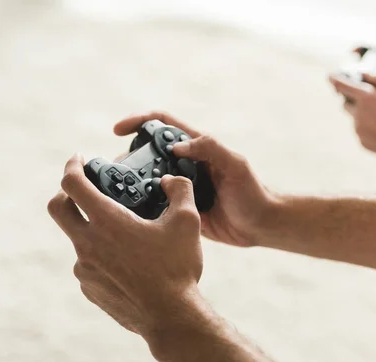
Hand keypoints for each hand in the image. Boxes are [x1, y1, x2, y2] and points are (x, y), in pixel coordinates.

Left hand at [47, 155, 203, 350]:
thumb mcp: (188, 222)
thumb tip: (171, 180)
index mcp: (107, 222)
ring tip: (122, 232)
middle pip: (58, 208)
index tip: (80, 159)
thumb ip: (180, 191)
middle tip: (84, 189)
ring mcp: (85, 268)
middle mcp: (88, 244)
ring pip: (77, 239)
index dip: (72, 165)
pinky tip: (126, 260)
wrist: (170, 317)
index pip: (73, 184)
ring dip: (91, 228)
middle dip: (66, 193)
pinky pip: (87, 263)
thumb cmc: (177, 268)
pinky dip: (100, 254)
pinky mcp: (89, 288)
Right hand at [114, 112, 276, 246]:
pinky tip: (129, 211)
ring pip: (147, 179)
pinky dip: (139, 205)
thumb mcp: (235, 165)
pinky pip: (154, 204)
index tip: (117, 130)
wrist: (260, 226)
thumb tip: (177, 146)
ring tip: (117, 192)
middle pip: (148, 152)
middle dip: (128, 157)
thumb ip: (211, 149)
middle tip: (115, 172)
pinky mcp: (179, 208)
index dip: (138, 121)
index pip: (162, 125)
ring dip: (131, 182)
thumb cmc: (253, 193)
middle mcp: (185, 165)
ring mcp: (180, 187)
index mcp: (197, 148)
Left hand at [330, 72, 375, 161]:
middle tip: (369, 100)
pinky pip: (362, 131)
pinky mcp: (363, 143)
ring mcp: (359, 131)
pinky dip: (369, 128)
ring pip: (355, 118)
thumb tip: (366, 73)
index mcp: (367, 99)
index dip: (335, 80)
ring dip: (364, 115)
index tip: (329, 76)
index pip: (344, 86)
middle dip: (354, 100)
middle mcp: (358, 115)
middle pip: (346, 103)